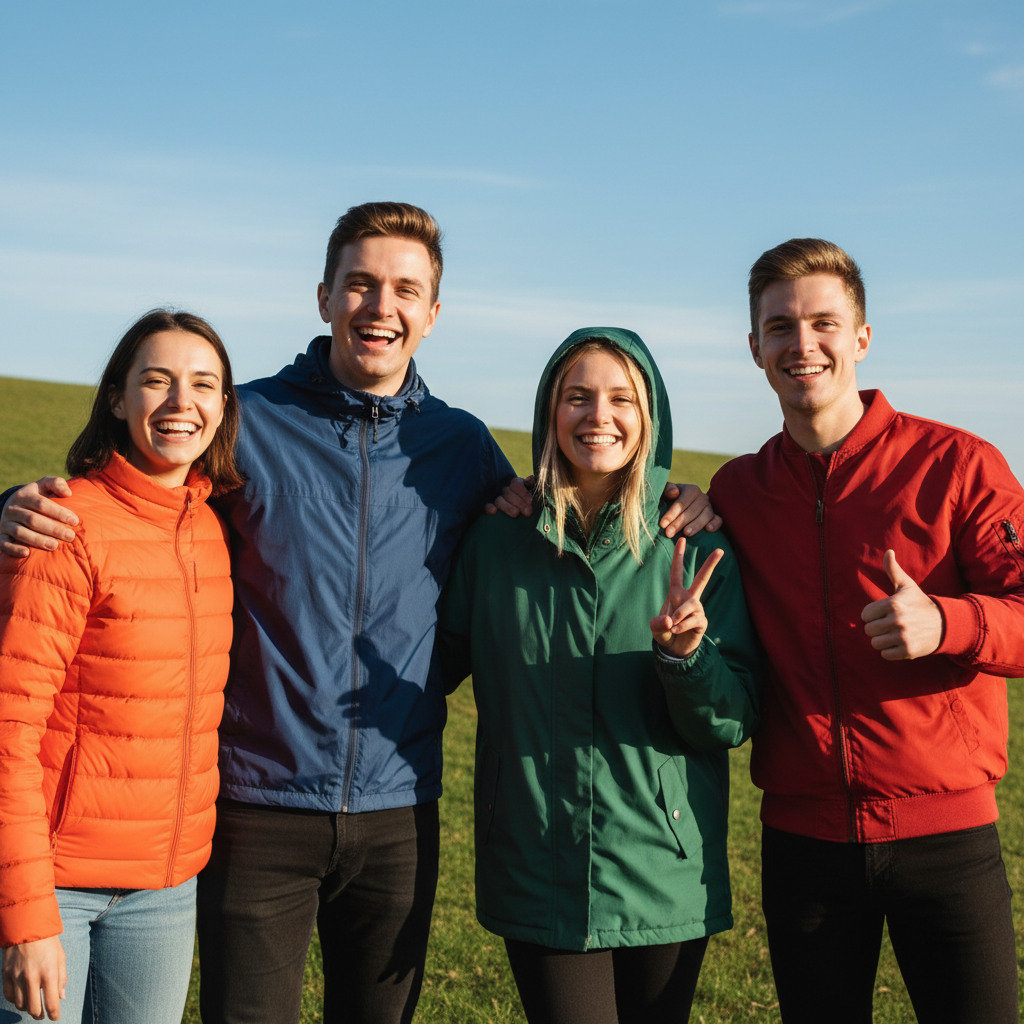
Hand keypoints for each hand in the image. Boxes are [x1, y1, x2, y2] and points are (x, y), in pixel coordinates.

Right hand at [0, 479, 76, 557]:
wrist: (13, 507)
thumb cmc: (37, 497)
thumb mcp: (44, 486)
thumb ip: (56, 484)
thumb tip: (68, 493)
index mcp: (24, 495)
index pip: (42, 504)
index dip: (59, 512)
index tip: (75, 521)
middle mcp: (12, 509)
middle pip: (33, 520)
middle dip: (53, 529)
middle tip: (70, 536)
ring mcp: (5, 523)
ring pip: (20, 532)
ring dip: (37, 540)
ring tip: (55, 546)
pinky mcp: (1, 535)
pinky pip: (4, 543)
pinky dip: (14, 549)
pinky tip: (27, 553)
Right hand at [2, 936, 66, 1020]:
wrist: (27, 927)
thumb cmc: (48, 942)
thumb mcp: (60, 957)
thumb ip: (62, 978)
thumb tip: (61, 997)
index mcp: (49, 972)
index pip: (51, 1003)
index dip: (54, 1014)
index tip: (55, 1017)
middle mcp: (32, 977)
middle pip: (34, 1009)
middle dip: (40, 1015)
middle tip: (43, 1014)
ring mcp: (17, 977)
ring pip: (21, 1005)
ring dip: (28, 1008)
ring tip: (33, 1005)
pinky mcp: (6, 975)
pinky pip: (10, 996)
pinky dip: (16, 1000)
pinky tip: (22, 997)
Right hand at [484, 475, 534, 517]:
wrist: (523, 519)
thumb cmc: (530, 505)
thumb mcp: (533, 494)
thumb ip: (532, 486)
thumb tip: (531, 478)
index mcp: (516, 485)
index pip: (515, 483)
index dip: (523, 491)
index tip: (530, 501)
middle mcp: (505, 491)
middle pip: (508, 493)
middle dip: (519, 502)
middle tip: (528, 512)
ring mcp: (497, 500)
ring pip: (499, 500)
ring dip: (507, 507)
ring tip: (516, 514)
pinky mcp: (490, 509)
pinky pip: (487, 507)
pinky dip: (489, 508)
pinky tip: (493, 511)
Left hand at [651, 538, 723, 657]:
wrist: (674, 649)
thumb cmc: (665, 632)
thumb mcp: (655, 627)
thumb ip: (657, 623)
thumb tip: (670, 620)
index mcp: (676, 594)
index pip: (676, 572)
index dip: (678, 556)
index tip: (681, 539)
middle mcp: (689, 598)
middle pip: (702, 578)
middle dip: (710, 564)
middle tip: (720, 550)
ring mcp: (697, 609)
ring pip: (691, 605)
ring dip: (679, 614)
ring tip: (672, 625)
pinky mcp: (702, 621)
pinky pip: (693, 620)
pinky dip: (682, 626)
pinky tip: (677, 630)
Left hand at [659, 483, 721, 537]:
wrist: (677, 505)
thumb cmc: (669, 499)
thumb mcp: (664, 493)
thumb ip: (666, 490)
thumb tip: (674, 493)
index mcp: (691, 490)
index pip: (682, 502)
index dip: (672, 513)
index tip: (662, 524)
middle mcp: (703, 497)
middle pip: (692, 511)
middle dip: (679, 523)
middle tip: (669, 533)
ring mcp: (710, 507)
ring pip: (706, 515)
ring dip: (696, 525)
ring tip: (685, 534)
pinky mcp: (715, 517)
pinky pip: (718, 520)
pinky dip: (715, 524)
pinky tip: (708, 530)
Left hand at [861, 550, 941, 660]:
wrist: (946, 624)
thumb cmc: (920, 603)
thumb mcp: (907, 586)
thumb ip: (893, 570)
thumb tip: (888, 551)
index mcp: (893, 603)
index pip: (865, 615)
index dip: (872, 615)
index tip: (884, 614)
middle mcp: (897, 620)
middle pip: (868, 630)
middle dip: (877, 628)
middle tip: (890, 625)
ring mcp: (903, 636)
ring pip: (875, 643)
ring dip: (882, 640)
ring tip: (894, 634)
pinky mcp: (908, 651)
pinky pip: (885, 654)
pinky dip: (890, 651)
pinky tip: (900, 643)